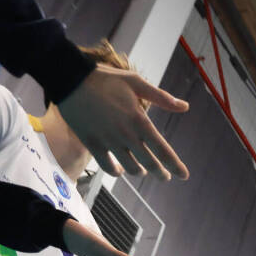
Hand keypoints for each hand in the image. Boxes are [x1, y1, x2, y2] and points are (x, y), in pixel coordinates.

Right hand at [57, 65, 189, 178]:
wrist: (70, 79)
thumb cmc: (105, 79)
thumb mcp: (135, 82)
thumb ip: (161, 97)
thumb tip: (185, 107)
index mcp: (139, 120)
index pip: (163, 150)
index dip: (175, 165)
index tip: (184, 176)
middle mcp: (126, 135)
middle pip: (150, 163)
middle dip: (161, 173)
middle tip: (165, 176)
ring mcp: (108, 141)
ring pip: (131, 168)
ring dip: (139, 171)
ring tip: (142, 170)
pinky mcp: (92, 144)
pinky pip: (107, 166)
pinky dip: (116, 171)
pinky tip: (120, 170)